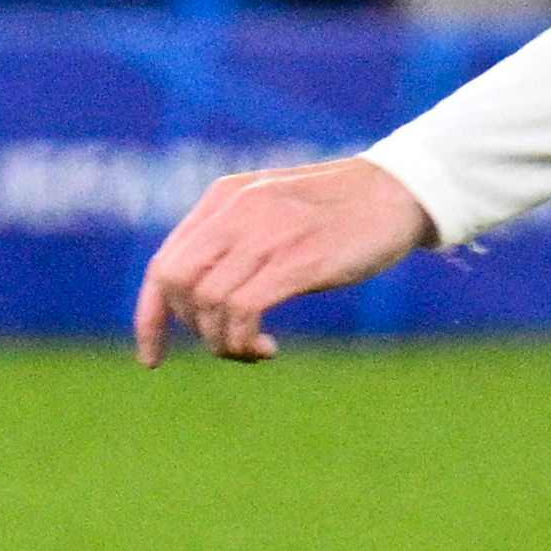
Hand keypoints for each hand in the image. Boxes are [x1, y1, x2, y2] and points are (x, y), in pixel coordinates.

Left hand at [134, 157, 432, 363]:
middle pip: (175, 285)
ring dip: (222, 342)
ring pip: (207, 303)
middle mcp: (236, 212)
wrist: (400, 191)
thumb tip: (202, 298)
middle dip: (190, 328)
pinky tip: (267, 348)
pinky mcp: (296, 260)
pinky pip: (242, 311)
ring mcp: (265, 234)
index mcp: (224, 198)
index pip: (162, 265)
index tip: (152, 358)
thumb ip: (236, 237)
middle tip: (227, 342)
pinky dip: (243, 342)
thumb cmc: (342, 210)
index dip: (150, 318)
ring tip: (254, 349)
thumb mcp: (275, 210)